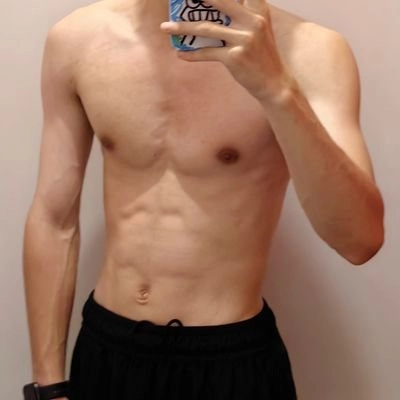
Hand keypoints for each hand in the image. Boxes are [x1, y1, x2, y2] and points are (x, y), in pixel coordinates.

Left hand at [160, 0, 293, 101]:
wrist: (274, 83)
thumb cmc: (261, 56)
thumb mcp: (258, 30)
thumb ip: (242, 16)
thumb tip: (213, 13)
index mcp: (258, 10)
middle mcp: (253, 21)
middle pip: (219, 1)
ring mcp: (244, 39)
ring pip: (206, 28)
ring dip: (182, 27)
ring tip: (165, 28)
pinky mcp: (235, 58)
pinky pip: (207, 53)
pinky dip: (192, 54)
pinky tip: (180, 54)